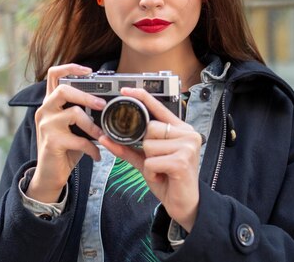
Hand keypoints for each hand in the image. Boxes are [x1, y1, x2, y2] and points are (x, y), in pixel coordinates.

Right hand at [27, 64, 106, 202]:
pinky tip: (97, 154)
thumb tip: (106, 103)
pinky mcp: (52, 142)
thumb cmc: (64, 148)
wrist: (50, 174)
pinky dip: (92, 148)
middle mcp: (44, 110)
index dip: (70, 68)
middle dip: (86, 96)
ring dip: (93, 126)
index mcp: (50, 103)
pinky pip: (79, 140)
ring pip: (74, 114)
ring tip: (102, 136)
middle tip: (102, 105)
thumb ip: (81, 112)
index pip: (54, 75)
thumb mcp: (71, 126)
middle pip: (63, 90)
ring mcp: (46, 126)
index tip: (89, 70)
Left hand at [99, 87, 202, 232]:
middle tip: (158, 162)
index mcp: (180, 129)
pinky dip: (151, 173)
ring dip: (148, 163)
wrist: (185, 204)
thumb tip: (106, 138)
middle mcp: (187, 133)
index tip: (125, 90)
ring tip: (161, 170)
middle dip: (146, 148)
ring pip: (148, 145)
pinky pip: (151, 162)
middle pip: (149, 128)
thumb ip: (129, 148)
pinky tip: (163, 177)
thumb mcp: (146, 161)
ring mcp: (187, 146)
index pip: (158, 107)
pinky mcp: (182, 161)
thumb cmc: (168, 179)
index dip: (142, 97)